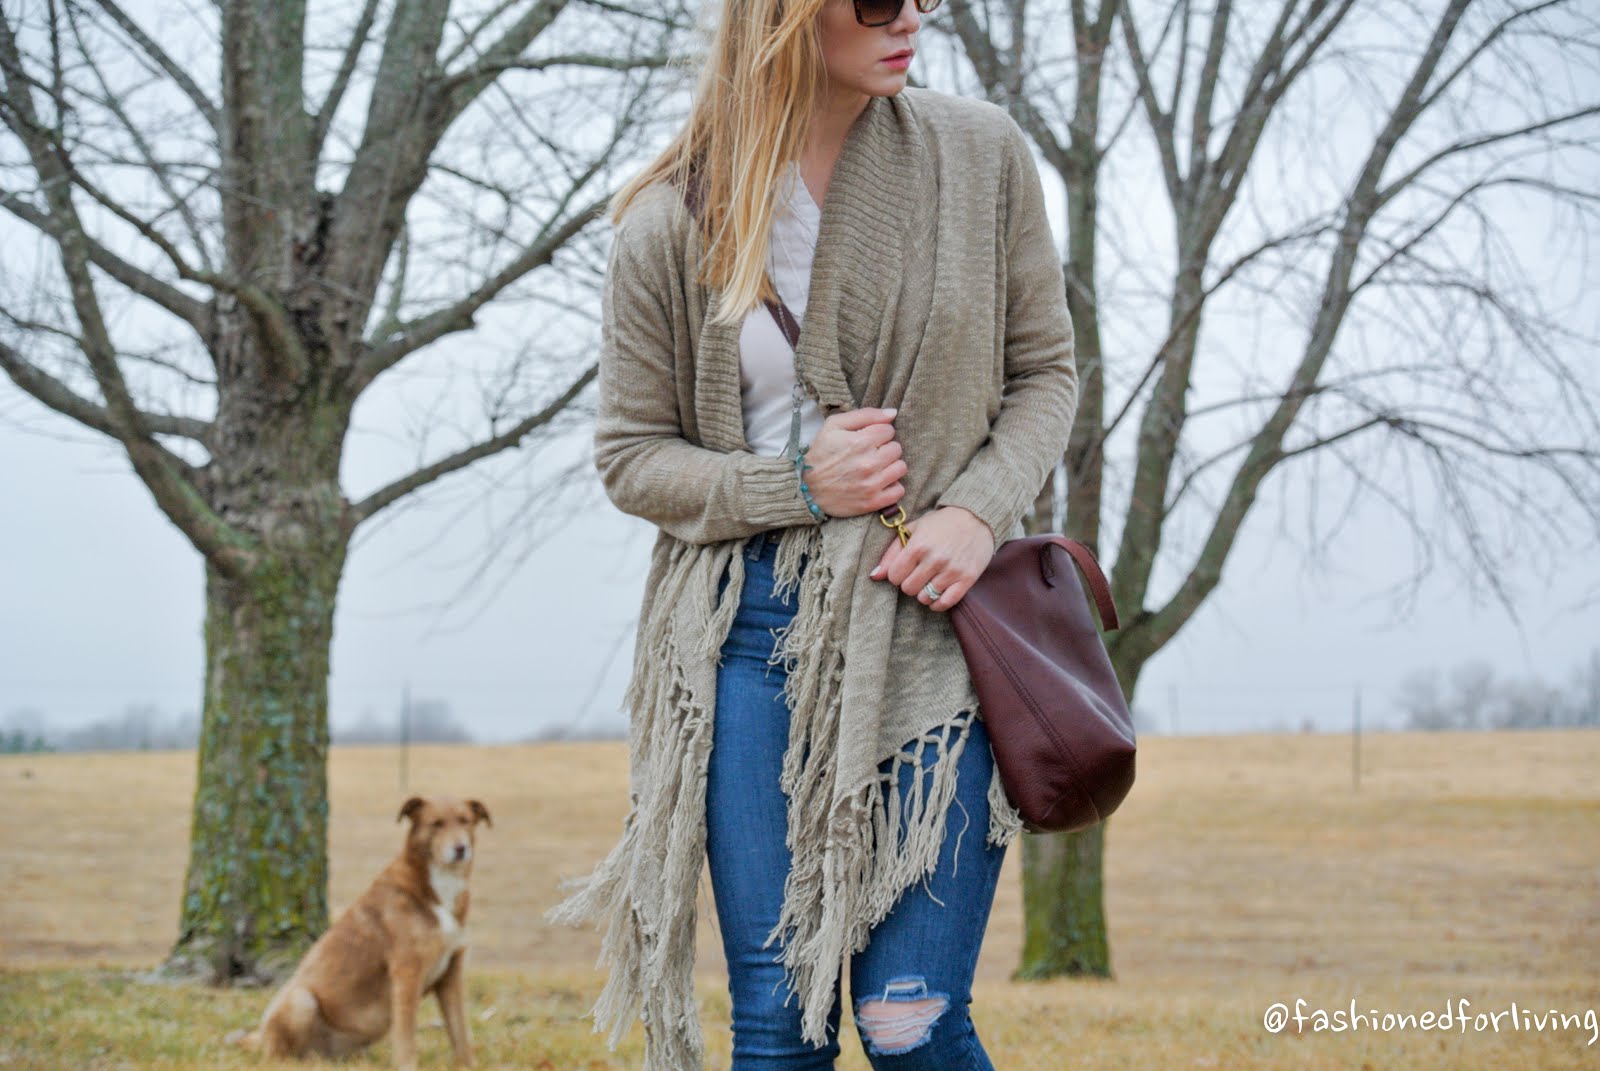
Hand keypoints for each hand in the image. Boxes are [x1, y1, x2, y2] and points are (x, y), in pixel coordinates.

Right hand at [803, 407, 906, 518]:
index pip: (889, 430)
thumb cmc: (821, 454)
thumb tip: (893, 413)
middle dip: (884, 449)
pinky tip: (879, 482)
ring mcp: (872, 484)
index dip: (878, 433)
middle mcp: (869, 463)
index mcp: (860, 441)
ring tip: (875, 468)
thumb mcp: (834, 426)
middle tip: (870, 454)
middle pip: (897, 448)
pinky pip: (899, 490)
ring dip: (890, 466)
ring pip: (901, 467)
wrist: (807, 489)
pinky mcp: (873, 502)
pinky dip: (892, 486)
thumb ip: (865, 415)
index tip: (867, 440)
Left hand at [867, 505, 994, 611]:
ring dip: (924, 592)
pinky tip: (938, 592)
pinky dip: (938, 603)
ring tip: (929, 580)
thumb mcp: (914, 529)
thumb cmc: (942, 523)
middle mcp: (934, 559)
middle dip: (909, 583)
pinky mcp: (966, 579)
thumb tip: (874, 576)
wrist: (977, 517)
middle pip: (908, 589)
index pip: (894, 576)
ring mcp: (951, 570)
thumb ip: (892, 552)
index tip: (905, 568)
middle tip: (918, 574)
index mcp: (918, 546)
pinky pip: (945, 603)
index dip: (897, 574)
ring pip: (925, 598)